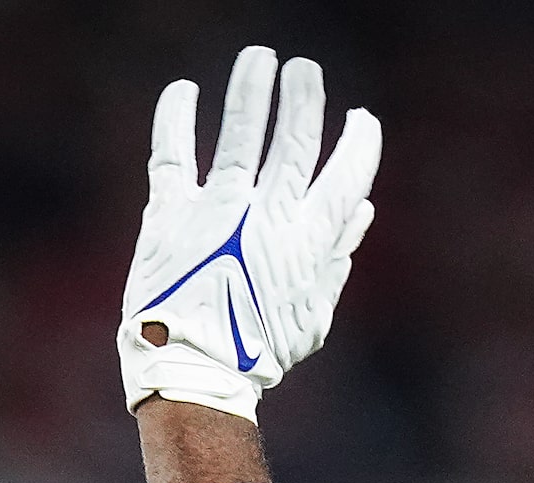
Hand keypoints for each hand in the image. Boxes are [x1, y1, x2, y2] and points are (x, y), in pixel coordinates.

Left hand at [120, 47, 380, 419]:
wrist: (192, 374)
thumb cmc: (257, 354)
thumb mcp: (312, 314)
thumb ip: (337, 259)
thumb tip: (363, 212)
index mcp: (307, 242)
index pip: (345, 177)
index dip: (358, 144)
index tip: (361, 120)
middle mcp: (266, 217)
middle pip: (294, 140)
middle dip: (304, 97)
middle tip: (305, 69)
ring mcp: (217, 210)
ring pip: (240, 133)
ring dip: (250, 88)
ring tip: (259, 58)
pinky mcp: (170, 213)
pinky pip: (173, 154)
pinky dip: (177, 118)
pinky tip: (184, 91)